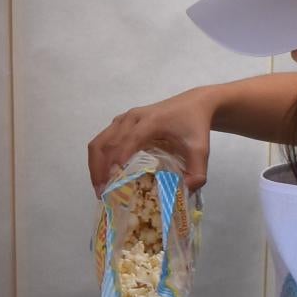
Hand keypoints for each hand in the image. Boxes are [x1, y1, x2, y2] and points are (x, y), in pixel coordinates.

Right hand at [87, 87, 217, 191]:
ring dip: (96, 165)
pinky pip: (103, 140)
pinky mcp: (121, 123)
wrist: (194, 104)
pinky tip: (105, 175)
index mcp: (151, 121)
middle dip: (100, 168)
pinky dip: (99, 158)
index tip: (114, 180)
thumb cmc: (195, 125)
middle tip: (102, 192)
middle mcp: (132, 118)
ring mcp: (123, 119)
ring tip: (100, 187)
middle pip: (106, 142)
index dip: (120, 158)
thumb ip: (197, 172)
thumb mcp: (201, 149)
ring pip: (99, 141)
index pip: (130, 139)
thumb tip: (184, 190)